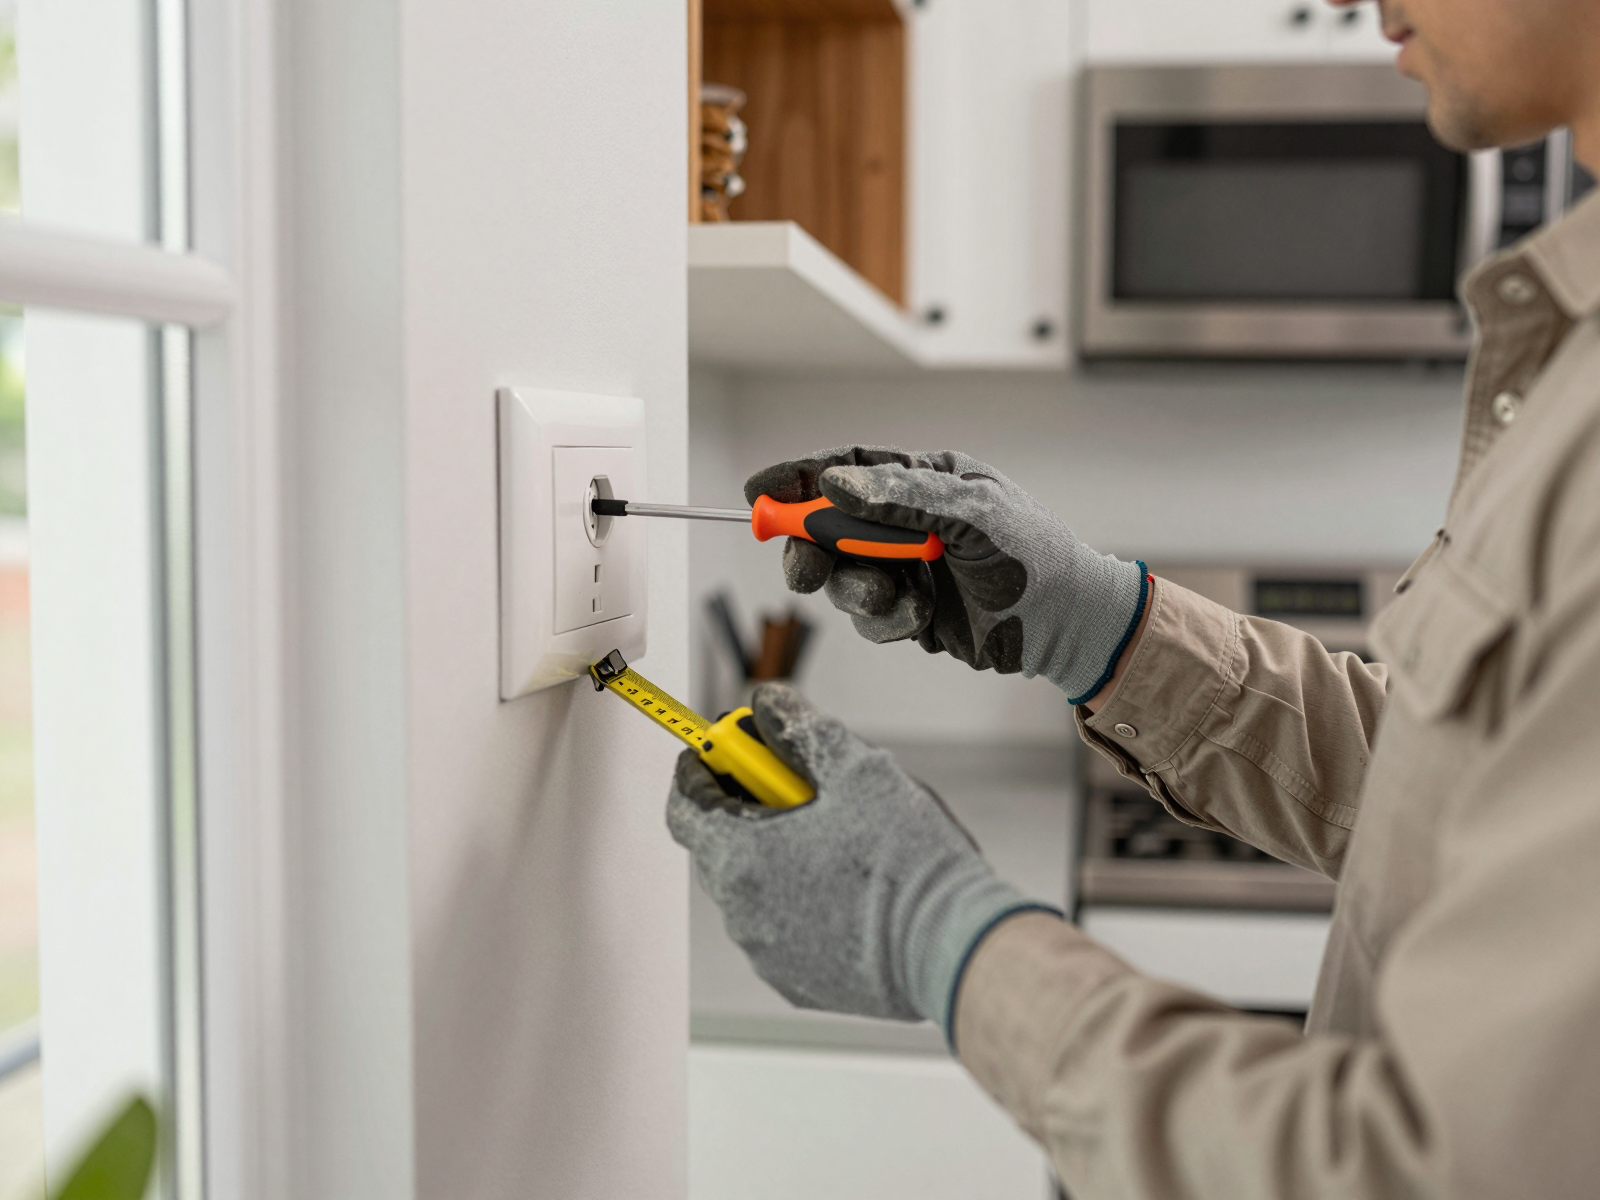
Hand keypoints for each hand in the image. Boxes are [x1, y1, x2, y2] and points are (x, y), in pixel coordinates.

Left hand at [667, 682, 1052, 1037]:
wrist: (956, 949)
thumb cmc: (907, 864)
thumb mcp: (857, 769)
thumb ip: (802, 728)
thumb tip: (770, 703)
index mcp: (742, 858)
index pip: (685, 806)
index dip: (699, 770)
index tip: (721, 751)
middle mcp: (742, 914)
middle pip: (720, 845)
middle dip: (746, 807)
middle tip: (791, 780)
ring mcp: (769, 955)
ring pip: (754, 888)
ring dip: (776, 855)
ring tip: (836, 835)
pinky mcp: (799, 984)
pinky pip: (782, 929)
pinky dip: (799, 900)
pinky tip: (850, 883)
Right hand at [745, 447, 1147, 703]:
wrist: (1068, 626)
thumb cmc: (1036, 558)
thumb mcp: (973, 514)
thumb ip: (904, 497)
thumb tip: (838, 483)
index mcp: (928, 480)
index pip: (850, 468)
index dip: (800, 478)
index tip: (760, 492)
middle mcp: (912, 520)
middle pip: (832, 526)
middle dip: (814, 548)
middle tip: (806, 570)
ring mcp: (910, 566)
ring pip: (846, 576)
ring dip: (859, 592)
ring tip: (895, 600)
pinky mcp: (913, 611)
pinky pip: (870, 616)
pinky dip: (886, 621)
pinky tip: (918, 620)